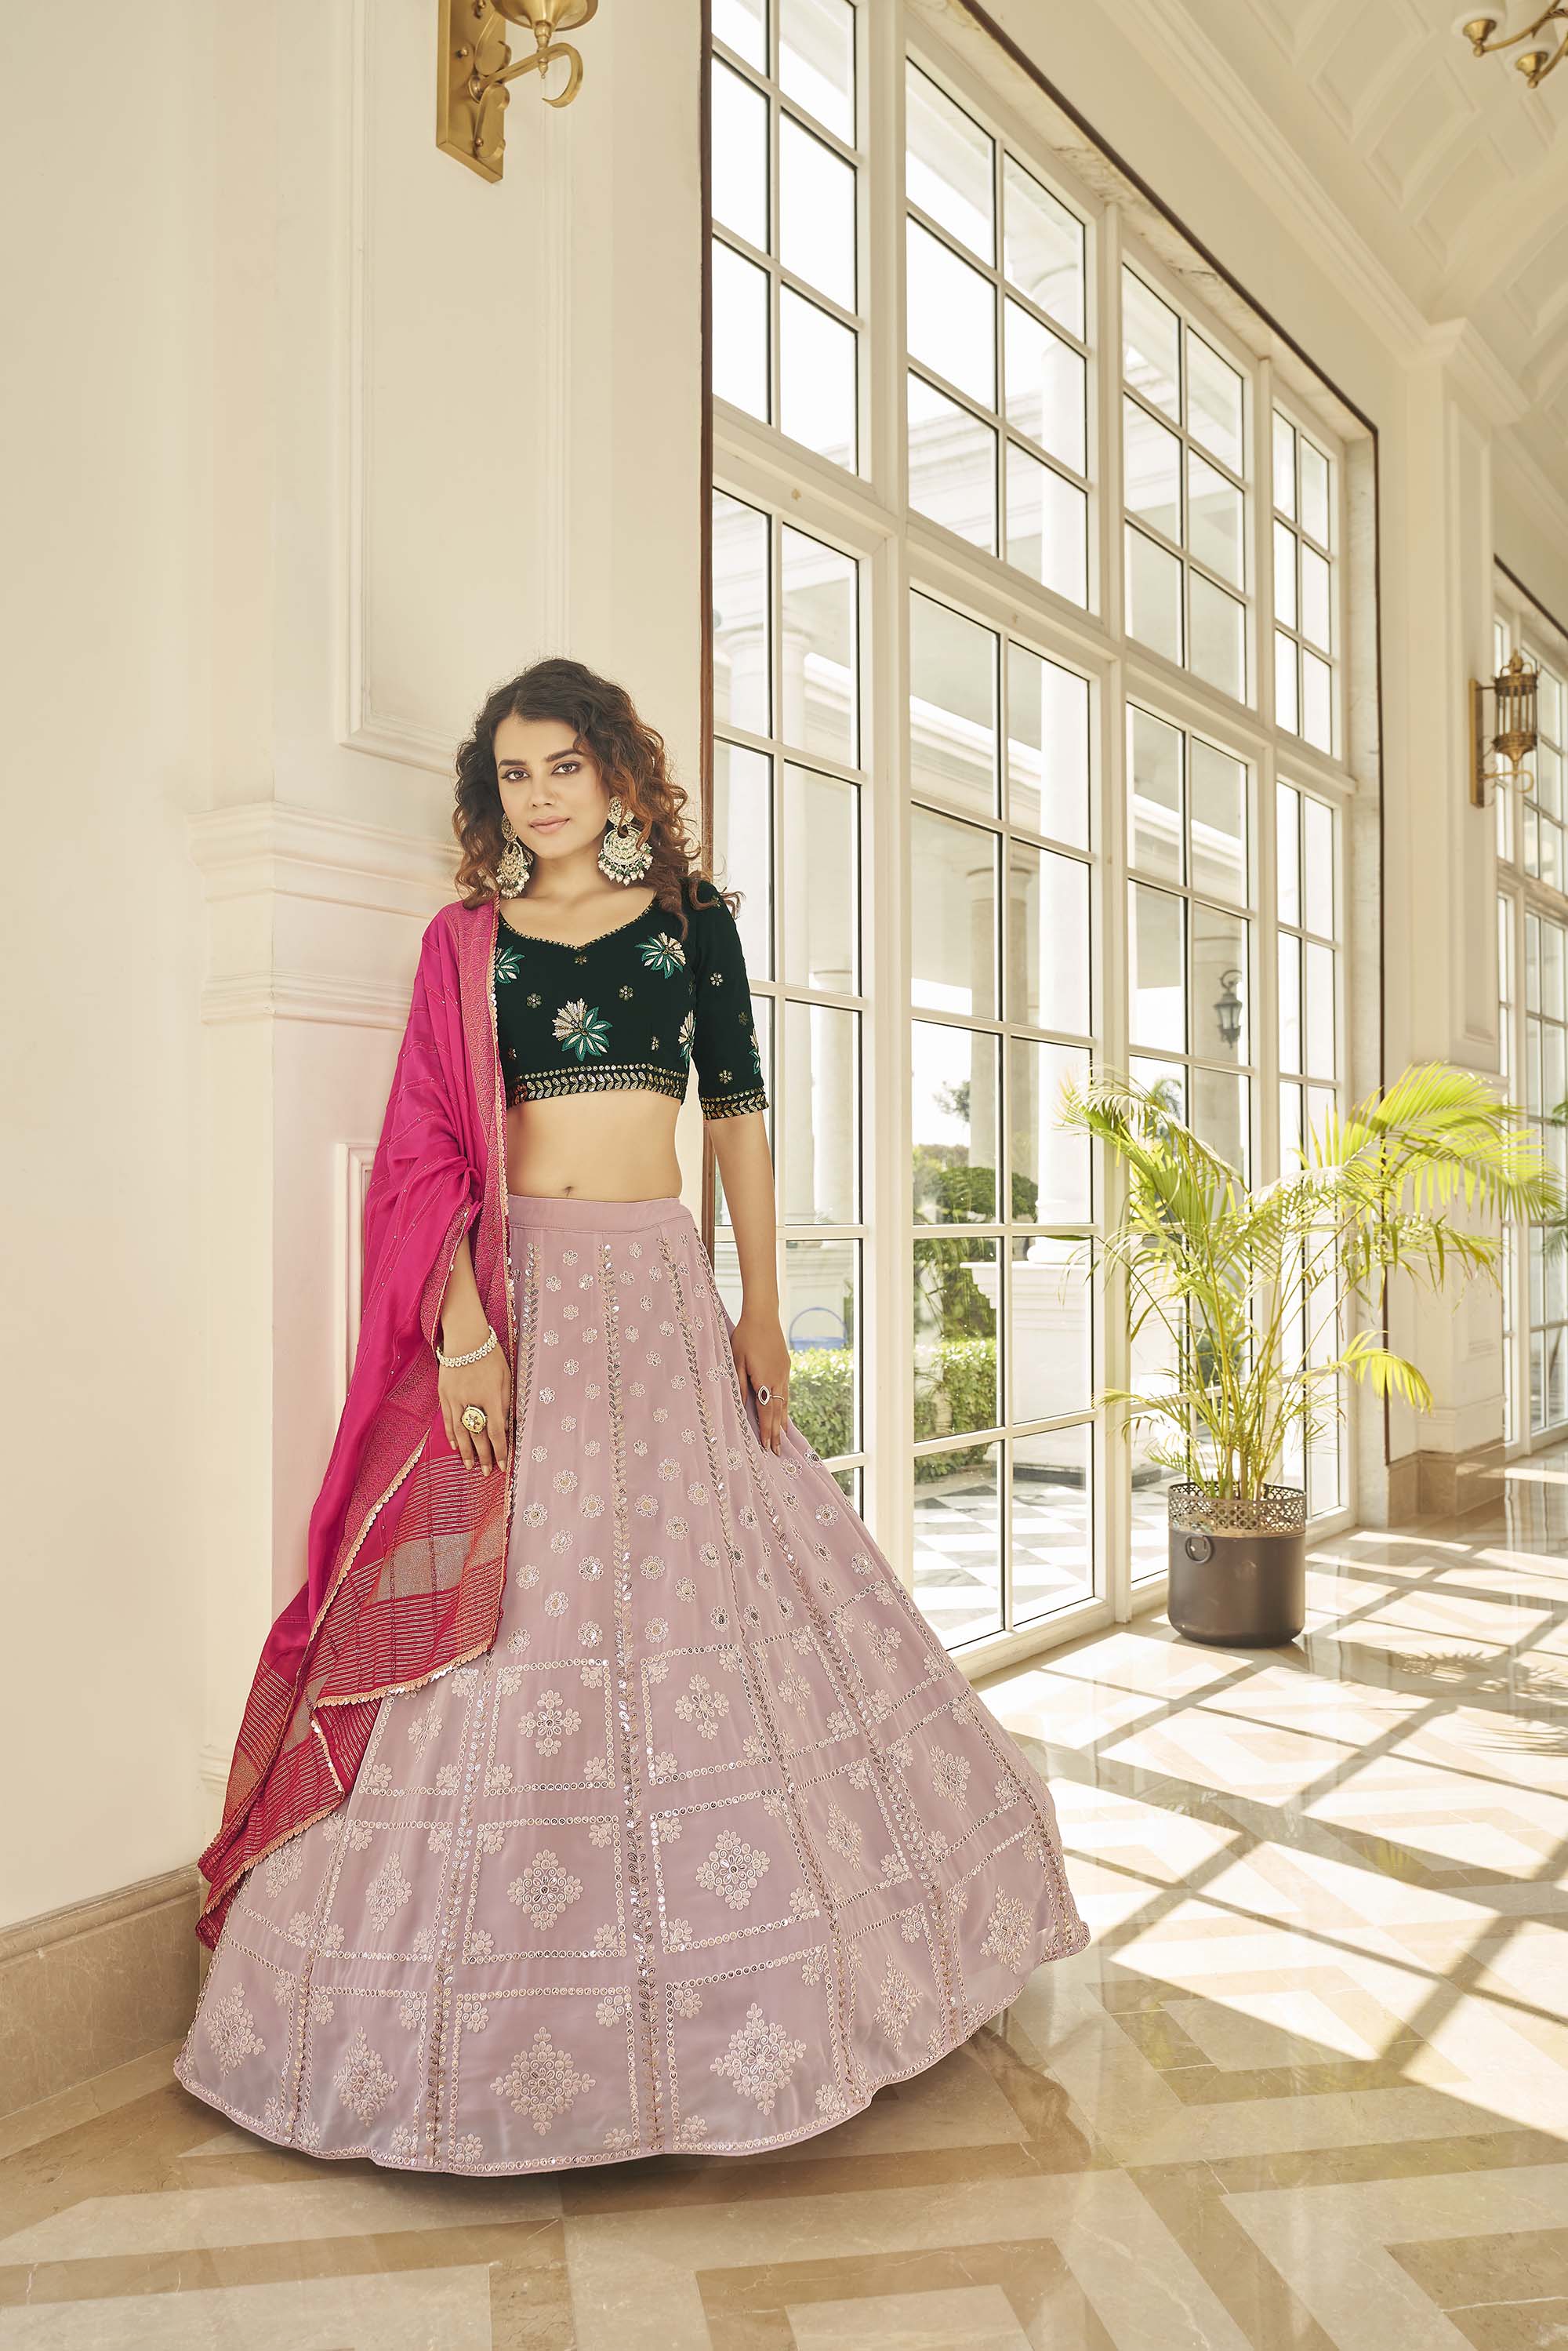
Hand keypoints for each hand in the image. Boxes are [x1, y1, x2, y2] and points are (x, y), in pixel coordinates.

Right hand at [437, 1337, 511, 1474]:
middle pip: (478, 1435)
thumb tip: (505, 1427)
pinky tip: (456, 1447)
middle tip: (485, 1472)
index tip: (502, 1465)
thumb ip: (506, 1403)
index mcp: (491, 1397)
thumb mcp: (506, 1377)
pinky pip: (447, 1420)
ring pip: (460, 1432)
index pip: (496, 1432)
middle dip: (483, 1456)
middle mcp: (472, 1400)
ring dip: (466, 1451)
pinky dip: (452, 1435)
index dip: (499, 1451)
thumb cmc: (490, 1355)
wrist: (465, 1337)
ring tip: (469, 1466)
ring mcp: (455, 1398)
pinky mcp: (444, 1395)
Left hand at [732, 1311, 788, 1452]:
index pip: (766, 1412)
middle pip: (778, 1412)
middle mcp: (778, 1379)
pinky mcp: (785, 1367)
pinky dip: (785, 1406)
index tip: (768, 1447)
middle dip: (777, 1433)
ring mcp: (784, 1373)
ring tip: (783, 1437)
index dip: (767, 1431)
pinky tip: (783, 1411)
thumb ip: (739, 1385)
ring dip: (782, 1421)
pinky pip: (786, 1392)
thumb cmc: (745, 1336)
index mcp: (765, 1380)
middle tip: (778, 1451)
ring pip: (784, 1402)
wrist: (763, 1315)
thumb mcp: (736, 1361)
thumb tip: (741, 1407)